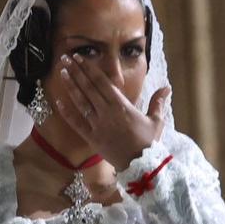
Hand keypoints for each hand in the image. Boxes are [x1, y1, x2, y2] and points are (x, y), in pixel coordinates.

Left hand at [57, 55, 167, 172]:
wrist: (141, 165)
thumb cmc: (149, 143)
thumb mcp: (156, 121)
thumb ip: (157, 102)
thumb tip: (167, 87)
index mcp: (122, 106)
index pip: (102, 82)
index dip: (89, 69)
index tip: (80, 58)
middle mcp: (107, 112)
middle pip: (88, 88)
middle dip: (76, 72)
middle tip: (65, 59)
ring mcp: (97, 124)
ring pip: (80, 101)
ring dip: (70, 86)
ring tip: (62, 72)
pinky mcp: (91, 137)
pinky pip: (76, 122)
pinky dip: (66, 112)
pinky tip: (57, 101)